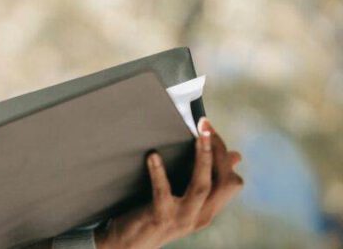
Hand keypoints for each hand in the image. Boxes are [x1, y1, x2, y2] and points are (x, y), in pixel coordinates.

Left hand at [95, 117, 244, 248]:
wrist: (127, 245)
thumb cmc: (155, 215)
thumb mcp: (185, 199)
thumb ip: (206, 180)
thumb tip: (236, 156)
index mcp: (209, 210)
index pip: (230, 180)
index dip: (223, 154)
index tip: (210, 131)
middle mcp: (201, 216)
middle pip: (223, 182)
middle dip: (217, 151)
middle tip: (206, 126)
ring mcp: (182, 219)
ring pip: (201, 186)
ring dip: (202, 158)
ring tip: (199, 134)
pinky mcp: (160, 217)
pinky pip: (163, 193)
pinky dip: (159, 173)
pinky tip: (153, 156)